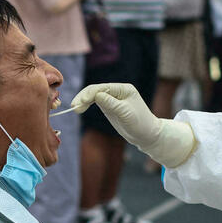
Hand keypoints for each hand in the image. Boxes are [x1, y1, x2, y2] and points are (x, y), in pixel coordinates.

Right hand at [71, 83, 195, 166]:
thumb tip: (96, 94)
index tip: (81, 103)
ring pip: (94, 95)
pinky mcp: (109, 106)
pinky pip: (95, 102)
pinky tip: (80, 109)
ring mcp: (113, 98)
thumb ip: (111, 104)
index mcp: (124, 89)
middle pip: (96, 90)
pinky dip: (87, 104)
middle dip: (84, 97)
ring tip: (75, 108)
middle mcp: (118, 91)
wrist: (147, 135)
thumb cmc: (140, 123)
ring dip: (83, 100)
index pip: (103, 88)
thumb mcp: (125, 114)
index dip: (90, 94)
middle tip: (74, 106)